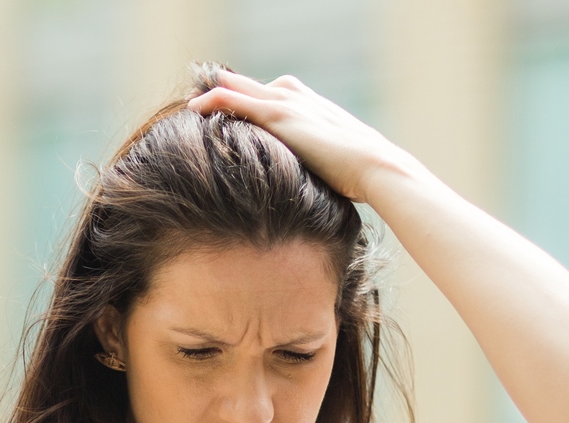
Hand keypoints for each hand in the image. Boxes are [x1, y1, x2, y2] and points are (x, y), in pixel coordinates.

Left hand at [186, 69, 412, 203]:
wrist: (375, 167)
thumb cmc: (363, 175)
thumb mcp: (337, 166)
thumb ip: (319, 167)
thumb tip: (313, 191)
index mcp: (313, 105)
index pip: (274, 94)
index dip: (252, 99)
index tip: (234, 109)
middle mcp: (298, 97)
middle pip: (254, 86)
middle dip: (230, 89)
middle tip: (204, 94)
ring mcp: (288, 103)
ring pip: (240, 88)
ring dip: (215, 91)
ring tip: (193, 101)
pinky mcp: (279, 116)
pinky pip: (236, 100)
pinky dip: (214, 99)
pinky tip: (195, 106)